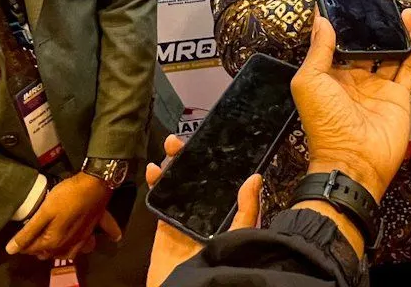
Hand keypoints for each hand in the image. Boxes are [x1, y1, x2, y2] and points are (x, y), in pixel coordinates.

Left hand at [6, 172, 119, 259]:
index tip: (19, 231)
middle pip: (48, 252)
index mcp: (54, 242)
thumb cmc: (67, 195)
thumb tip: (11, 250)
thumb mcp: (45, 211)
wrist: (95, 184)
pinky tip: (95, 239)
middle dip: (38, 246)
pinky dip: (88, 245)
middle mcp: (67, 246)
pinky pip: (88, 244)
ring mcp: (81, 240)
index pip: (32, 249)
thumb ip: (28, 232)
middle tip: (32, 231)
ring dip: (57, 250)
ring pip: (66, 252)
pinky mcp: (91, 231)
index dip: (22, 242)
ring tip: (51, 240)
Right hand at [144, 135, 261, 286]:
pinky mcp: (164, 229)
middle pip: (196, 181)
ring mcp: (184, 221)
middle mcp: (205, 215)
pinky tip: (155, 171)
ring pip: (176, 187)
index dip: (214, 163)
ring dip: (172, 166)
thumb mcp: (240, 236)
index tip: (210, 142)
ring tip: (170, 149)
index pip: (221, 183)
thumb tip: (255, 178)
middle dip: (189, 159)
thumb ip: (247, 211)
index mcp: (225, 216)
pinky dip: (156, 184)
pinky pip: (159, 203)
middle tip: (182, 142)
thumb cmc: (221, 267)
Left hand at [294, 8, 410, 200]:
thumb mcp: (310, 82)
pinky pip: (407, 68)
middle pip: (367, 44)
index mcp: (329, 75)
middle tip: (383, 1)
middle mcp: (354, 79)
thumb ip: (318, 50)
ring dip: (397, 32)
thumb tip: (321, 19)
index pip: (336, 41)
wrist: (354, 160)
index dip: (342, 22)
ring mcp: (377, 87)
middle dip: (374, 24)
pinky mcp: (398, 96)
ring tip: (404, 11)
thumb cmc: (325, 123)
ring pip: (390, 52)